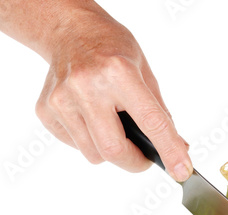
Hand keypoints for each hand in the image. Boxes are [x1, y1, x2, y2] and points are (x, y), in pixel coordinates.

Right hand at [35, 8, 191, 180]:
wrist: (69, 30)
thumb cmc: (111, 49)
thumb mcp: (144, 72)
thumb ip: (160, 113)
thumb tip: (176, 149)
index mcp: (118, 72)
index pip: (150, 121)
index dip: (169, 149)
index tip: (181, 171)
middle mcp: (87, 86)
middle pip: (114, 150)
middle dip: (135, 162)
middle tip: (144, 157)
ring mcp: (62, 99)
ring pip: (94, 154)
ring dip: (111, 151)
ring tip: (112, 124)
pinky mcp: (46, 110)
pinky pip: (76, 145)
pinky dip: (90, 141)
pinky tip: (90, 117)